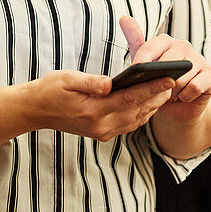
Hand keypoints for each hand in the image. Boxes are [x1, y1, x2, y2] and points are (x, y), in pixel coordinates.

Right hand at [24, 69, 173, 141]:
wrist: (36, 110)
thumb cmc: (50, 89)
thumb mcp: (67, 79)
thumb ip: (90, 82)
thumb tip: (109, 83)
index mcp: (93, 111)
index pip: (130, 98)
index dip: (151, 88)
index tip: (168, 78)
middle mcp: (101, 125)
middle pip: (138, 110)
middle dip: (157, 96)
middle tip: (174, 80)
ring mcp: (102, 132)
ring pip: (136, 119)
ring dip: (152, 105)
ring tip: (166, 89)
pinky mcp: (102, 134)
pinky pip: (128, 124)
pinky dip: (142, 113)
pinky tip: (150, 101)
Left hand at [120, 15, 210, 124]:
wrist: (179, 106)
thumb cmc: (160, 82)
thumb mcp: (144, 65)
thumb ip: (135, 42)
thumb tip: (124, 18)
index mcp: (166, 42)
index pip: (151, 46)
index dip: (143, 60)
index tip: (136, 72)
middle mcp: (184, 46)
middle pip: (168, 63)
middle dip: (160, 81)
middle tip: (158, 89)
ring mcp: (199, 59)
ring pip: (180, 78)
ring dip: (173, 92)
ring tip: (171, 93)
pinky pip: (194, 87)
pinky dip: (186, 96)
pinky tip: (184, 96)